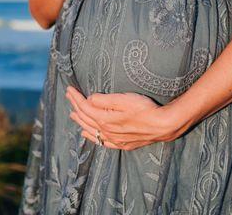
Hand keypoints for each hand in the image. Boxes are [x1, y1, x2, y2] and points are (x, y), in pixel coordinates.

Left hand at [65, 86, 186, 149]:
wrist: (163, 125)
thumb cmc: (145, 109)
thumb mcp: (124, 99)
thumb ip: (104, 100)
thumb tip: (89, 99)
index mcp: (105, 119)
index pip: (85, 107)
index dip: (76, 98)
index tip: (69, 89)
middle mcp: (106, 131)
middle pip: (86, 118)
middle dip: (75, 106)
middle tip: (68, 96)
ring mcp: (114, 139)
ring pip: (91, 129)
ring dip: (80, 120)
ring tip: (72, 114)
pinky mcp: (122, 144)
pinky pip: (101, 141)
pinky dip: (91, 136)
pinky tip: (87, 133)